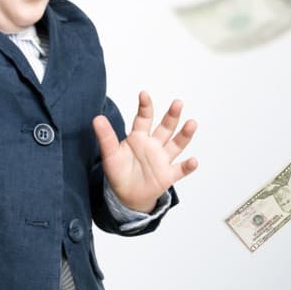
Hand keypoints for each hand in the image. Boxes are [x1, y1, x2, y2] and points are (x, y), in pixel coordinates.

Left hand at [93, 90, 198, 212]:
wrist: (126, 195)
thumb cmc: (118, 171)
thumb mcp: (110, 154)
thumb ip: (105, 137)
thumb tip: (96, 118)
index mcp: (139, 137)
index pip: (144, 118)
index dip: (144, 106)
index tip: (144, 94)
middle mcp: (153, 145)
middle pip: (165, 128)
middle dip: (172, 116)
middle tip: (178, 103)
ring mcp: (162, 160)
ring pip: (176, 145)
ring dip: (184, 135)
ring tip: (192, 123)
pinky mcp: (167, 175)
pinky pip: (180, 170)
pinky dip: (187, 166)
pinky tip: (193, 161)